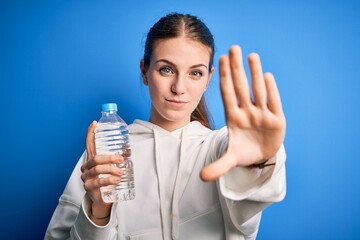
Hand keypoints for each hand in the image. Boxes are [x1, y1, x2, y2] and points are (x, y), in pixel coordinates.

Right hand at [80, 121, 122, 217]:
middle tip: (121, 160)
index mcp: (92, 159)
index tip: (94, 123)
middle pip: (96, 158)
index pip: (89, 144)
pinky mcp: (89, 187)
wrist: (103, 198)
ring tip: (120, 172)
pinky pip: (98, 182)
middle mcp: (87, 166)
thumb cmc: (108, 179)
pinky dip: (108, 180)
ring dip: (111, 169)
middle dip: (109, 158)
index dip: (91, 133)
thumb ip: (116, 159)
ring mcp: (86, 177)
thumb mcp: (111, 168)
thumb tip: (129, 150)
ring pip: (97, 169)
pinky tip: (116, 181)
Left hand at [200, 45, 285, 181]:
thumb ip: (218, 166)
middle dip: (236, 69)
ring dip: (254, 73)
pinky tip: (267, 76)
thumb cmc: (244, 152)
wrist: (262, 157)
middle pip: (241, 86)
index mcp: (234, 117)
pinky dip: (271, 90)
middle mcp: (247, 112)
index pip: (227, 94)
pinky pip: (273, 102)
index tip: (219, 59)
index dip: (224, 78)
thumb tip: (201, 178)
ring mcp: (262, 114)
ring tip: (251, 55)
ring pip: (257, 90)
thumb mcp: (231, 159)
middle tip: (233, 47)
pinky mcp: (276, 120)